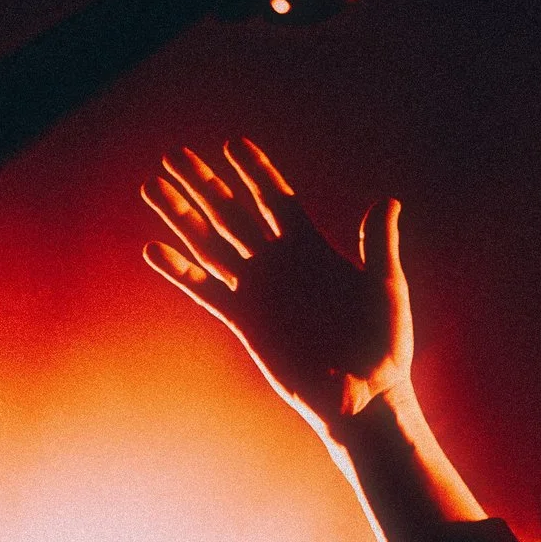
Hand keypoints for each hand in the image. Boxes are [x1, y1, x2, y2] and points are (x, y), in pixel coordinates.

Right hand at [142, 140, 411, 441]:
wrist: (366, 398)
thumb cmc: (385, 346)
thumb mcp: (385, 290)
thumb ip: (379, 245)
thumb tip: (389, 201)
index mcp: (310, 248)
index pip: (275, 199)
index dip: (255, 171)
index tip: (233, 143)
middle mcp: (278, 263)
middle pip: (232, 212)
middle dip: (204, 183)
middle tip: (174, 155)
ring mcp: (258, 291)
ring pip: (211, 244)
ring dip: (181, 216)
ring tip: (152, 186)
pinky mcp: (245, 322)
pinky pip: (206, 291)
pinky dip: (180, 272)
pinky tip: (153, 250)